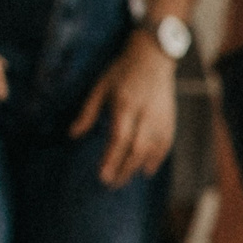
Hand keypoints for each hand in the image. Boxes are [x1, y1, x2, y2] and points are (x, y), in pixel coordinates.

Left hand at [71, 29, 178, 186]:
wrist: (154, 57)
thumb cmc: (122, 71)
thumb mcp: (100, 87)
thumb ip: (88, 112)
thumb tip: (72, 135)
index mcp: (126, 105)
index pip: (119, 138)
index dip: (111, 159)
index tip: (102, 176)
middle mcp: (145, 114)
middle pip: (136, 149)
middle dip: (123, 169)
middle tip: (111, 184)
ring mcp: (161, 118)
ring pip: (152, 150)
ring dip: (137, 167)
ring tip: (124, 179)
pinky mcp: (170, 120)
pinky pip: (165, 145)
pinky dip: (156, 159)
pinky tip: (146, 170)